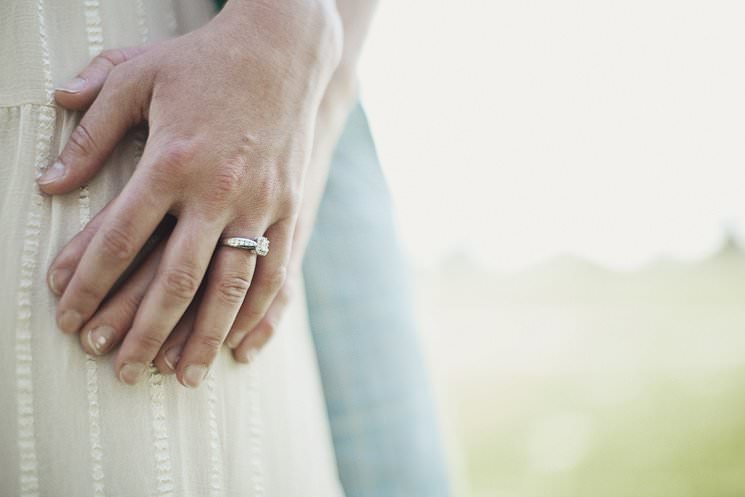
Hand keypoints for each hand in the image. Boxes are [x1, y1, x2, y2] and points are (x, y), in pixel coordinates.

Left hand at [39, 0, 341, 387]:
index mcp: (173, 159)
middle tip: (122, 371)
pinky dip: (258, 314)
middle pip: (176, 277)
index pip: (121, 236)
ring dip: (205, 336)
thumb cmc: (205, 62)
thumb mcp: (138, 78)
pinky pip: (277, 272)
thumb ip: (92, 130)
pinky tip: (241, 344)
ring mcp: (261, 202)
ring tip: (182, 376)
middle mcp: (218, 189)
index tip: (68, 318)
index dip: (89, 282)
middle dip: (144, 330)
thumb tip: (51, 184)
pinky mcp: (291, 208)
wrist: (283, 52)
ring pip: (232, 286)